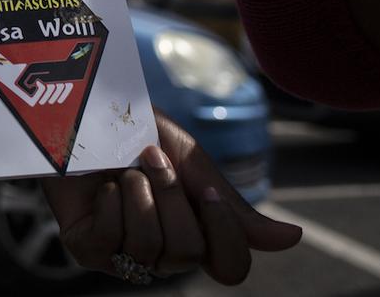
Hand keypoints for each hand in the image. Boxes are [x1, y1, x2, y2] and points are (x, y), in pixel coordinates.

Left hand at [42, 111, 299, 284]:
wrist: (86, 112)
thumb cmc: (139, 134)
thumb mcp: (193, 163)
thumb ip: (234, 206)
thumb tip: (293, 239)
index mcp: (197, 233)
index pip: (232, 268)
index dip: (225, 234)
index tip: (207, 191)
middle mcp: (165, 253)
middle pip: (189, 252)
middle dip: (170, 196)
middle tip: (149, 158)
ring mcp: (126, 255)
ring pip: (150, 249)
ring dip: (139, 194)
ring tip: (124, 169)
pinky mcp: (88, 249)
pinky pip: (110, 242)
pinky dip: (110, 203)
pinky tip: (103, 187)